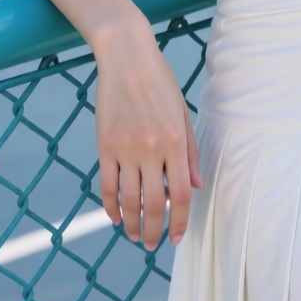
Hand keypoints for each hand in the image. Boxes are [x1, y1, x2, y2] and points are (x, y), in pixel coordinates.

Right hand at [93, 14, 204, 248]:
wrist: (127, 57)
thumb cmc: (159, 82)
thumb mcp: (182, 114)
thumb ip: (189, 154)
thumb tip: (195, 187)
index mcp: (176, 142)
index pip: (179, 195)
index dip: (179, 221)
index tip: (176, 238)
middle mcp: (152, 149)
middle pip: (153, 204)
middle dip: (154, 230)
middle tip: (153, 243)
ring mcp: (126, 148)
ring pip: (128, 200)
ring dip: (131, 224)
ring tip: (135, 235)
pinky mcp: (104, 145)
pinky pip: (106, 184)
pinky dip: (109, 206)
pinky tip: (115, 216)